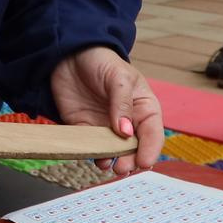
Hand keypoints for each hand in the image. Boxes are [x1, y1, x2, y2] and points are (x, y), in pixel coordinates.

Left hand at [48, 47, 165, 176]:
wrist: (69, 55)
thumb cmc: (102, 61)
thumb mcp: (118, 78)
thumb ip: (122, 104)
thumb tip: (126, 132)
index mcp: (144, 108)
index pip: (152, 133)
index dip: (150, 149)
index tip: (144, 162)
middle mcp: (128, 121)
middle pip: (135, 148)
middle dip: (131, 160)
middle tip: (123, 168)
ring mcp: (106, 127)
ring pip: (114, 152)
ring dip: (114, 161)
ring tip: (110, 166)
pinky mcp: (85, 129)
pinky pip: (92, 147)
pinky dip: (94, 155)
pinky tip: (95, 158)